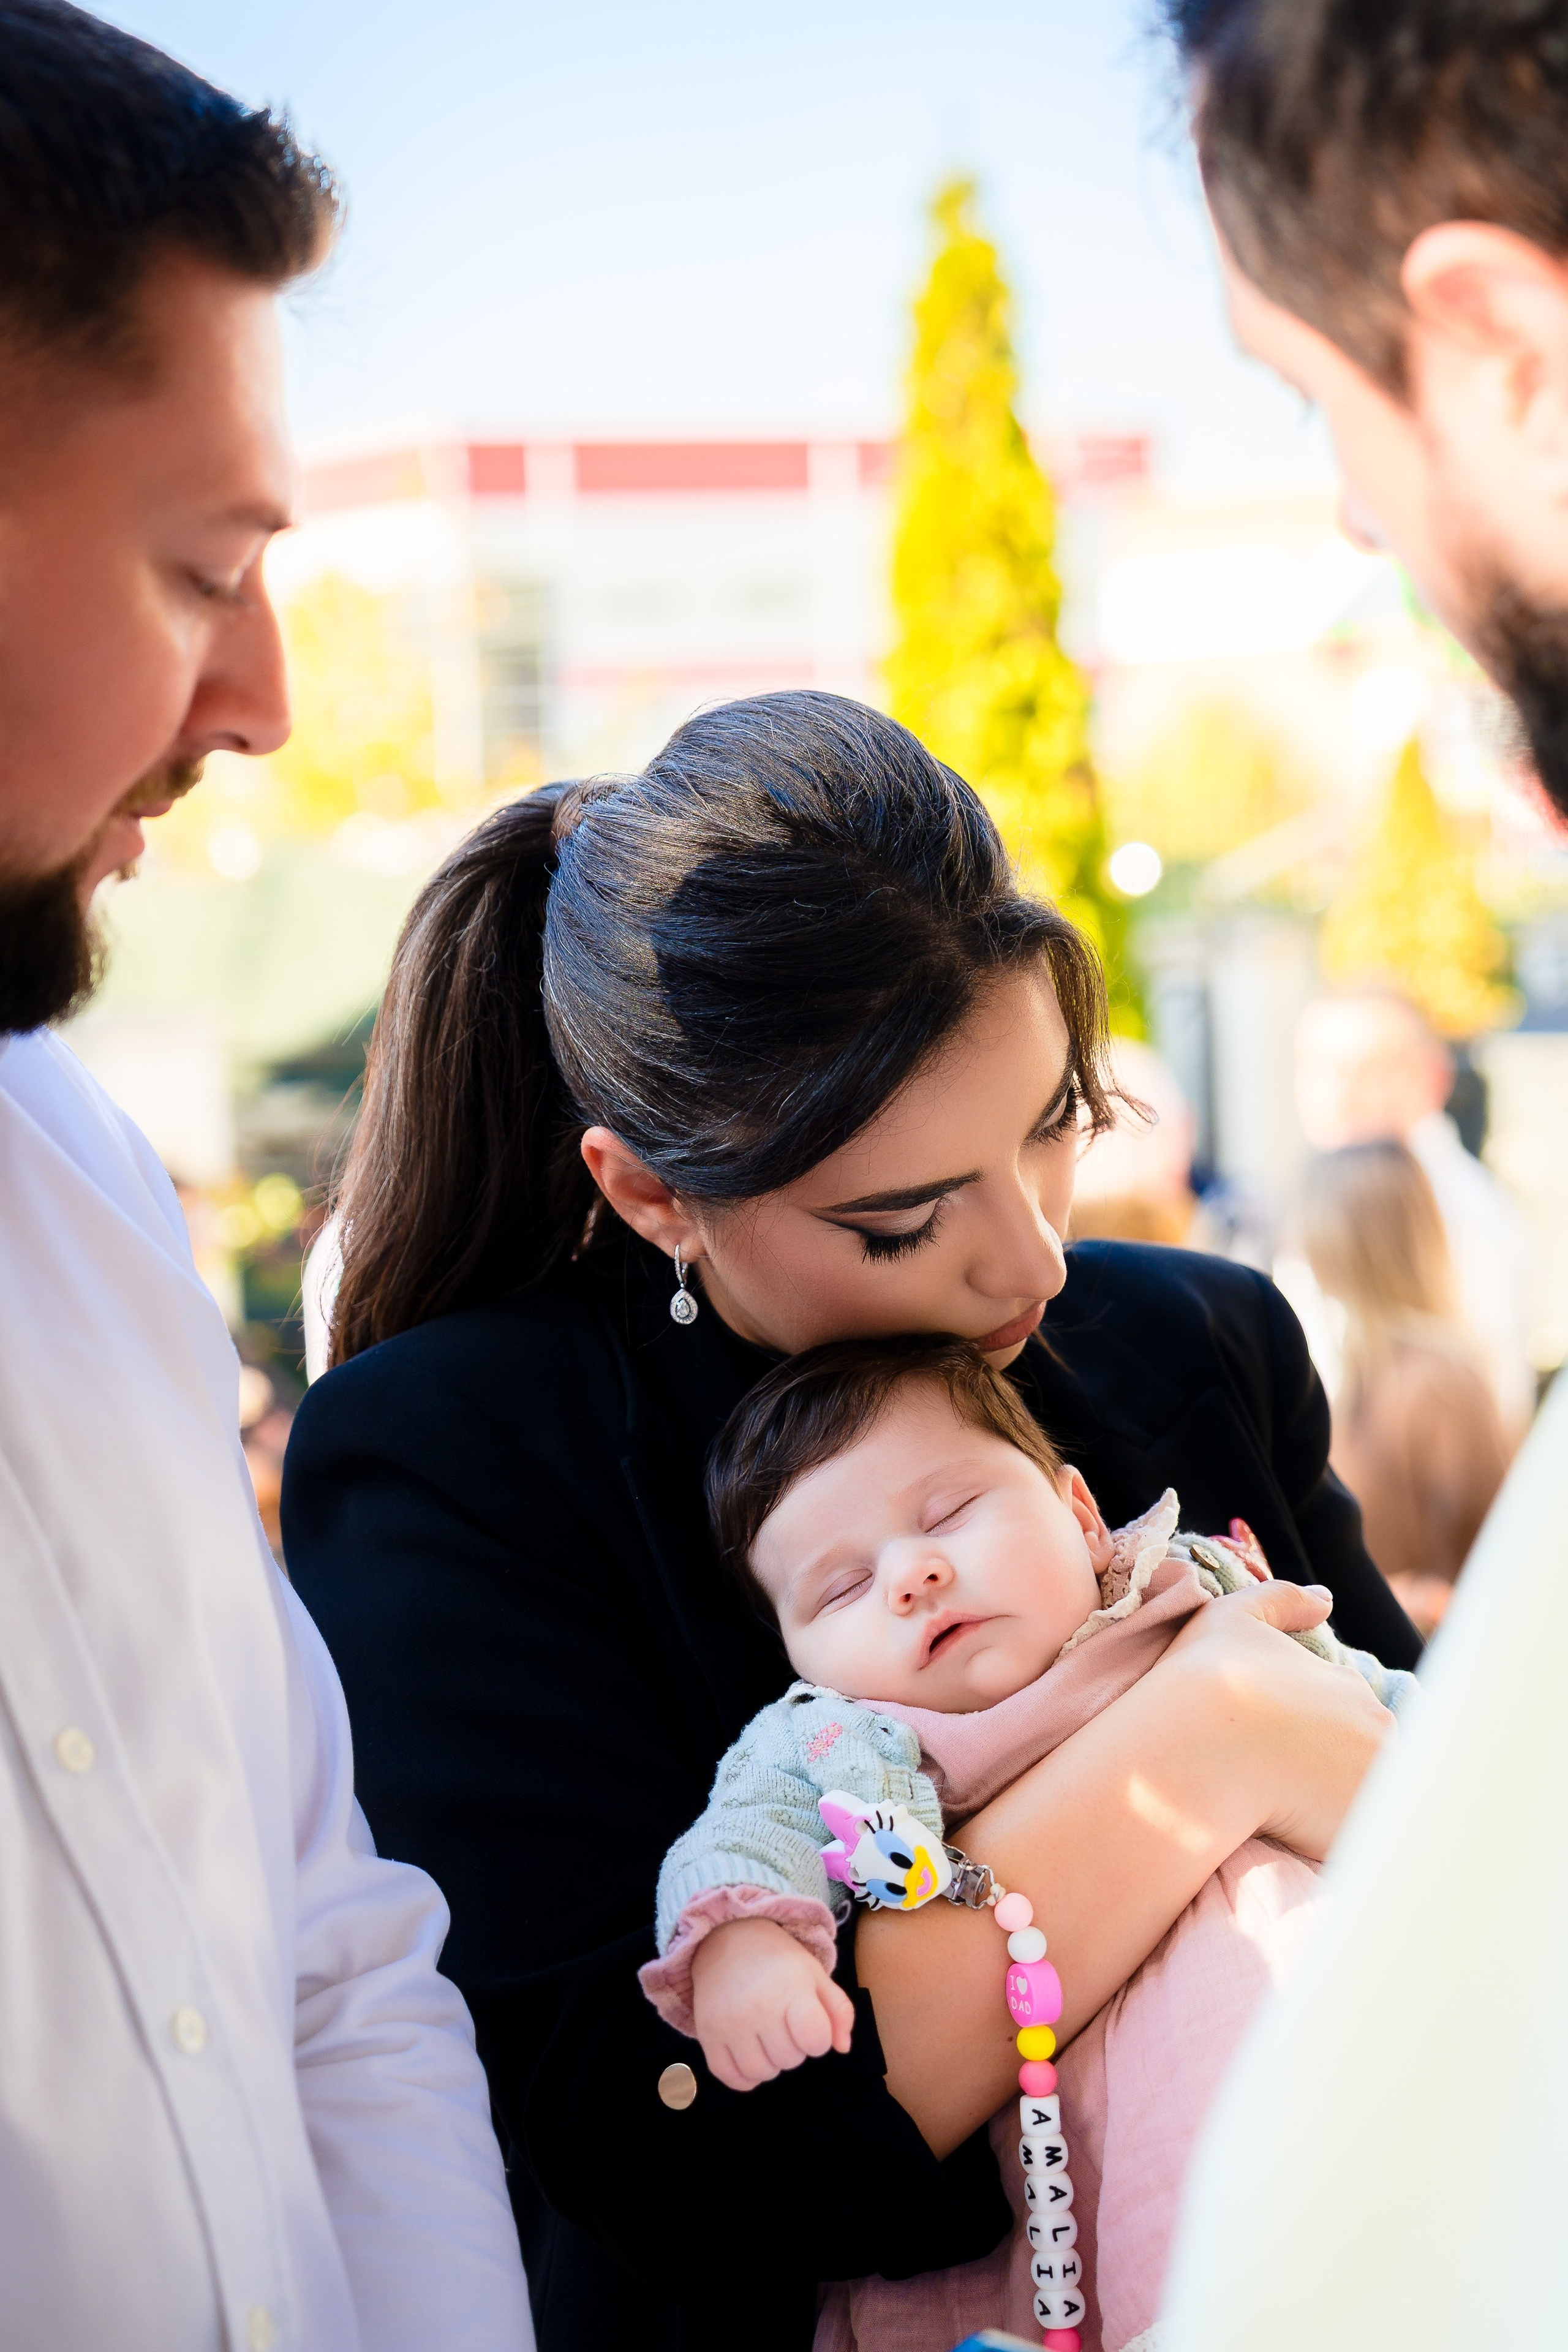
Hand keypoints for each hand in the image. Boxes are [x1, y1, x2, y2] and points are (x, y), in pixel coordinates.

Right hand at [689, 1916, 854, 2091]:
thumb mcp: (815, 1974)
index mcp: (790, 1988)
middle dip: (794, 2047)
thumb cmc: (778, 1961)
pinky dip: (744, 2076)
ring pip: (761, 2073)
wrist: (727, 1939)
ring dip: (770, 2063)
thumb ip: (839, 2011)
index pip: (816, 2040)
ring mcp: (729, 2023)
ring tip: (766, 2038)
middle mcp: (757, 2007)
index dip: (818, 2038)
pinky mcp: (707, 2035)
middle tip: (783, 2024)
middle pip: (790, 2060)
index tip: (808, 2022)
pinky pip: (731, 2078)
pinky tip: (748, 2053)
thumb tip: (843, 2048)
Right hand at [1162, 1579, 1394, 1859]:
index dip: (1316, 1734)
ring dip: (1340, 1805)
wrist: (1195, 1744)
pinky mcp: (1365, 1828)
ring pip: (1368, 1797)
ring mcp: (1376, 1780)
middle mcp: (1375, 1727)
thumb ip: (1282, 1600)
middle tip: (1285, 1786)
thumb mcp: (1233, 1617)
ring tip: (1290, 1816)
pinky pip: (1363, 1839)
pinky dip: (1340, 1840)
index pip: (1348, 1714)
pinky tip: (1299, 1840)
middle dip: (1334, 1769)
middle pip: (1365, 1755)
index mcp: (1346, 1684)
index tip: (1282, 1749)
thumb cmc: (1204, 1677)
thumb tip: (1325, 1599)